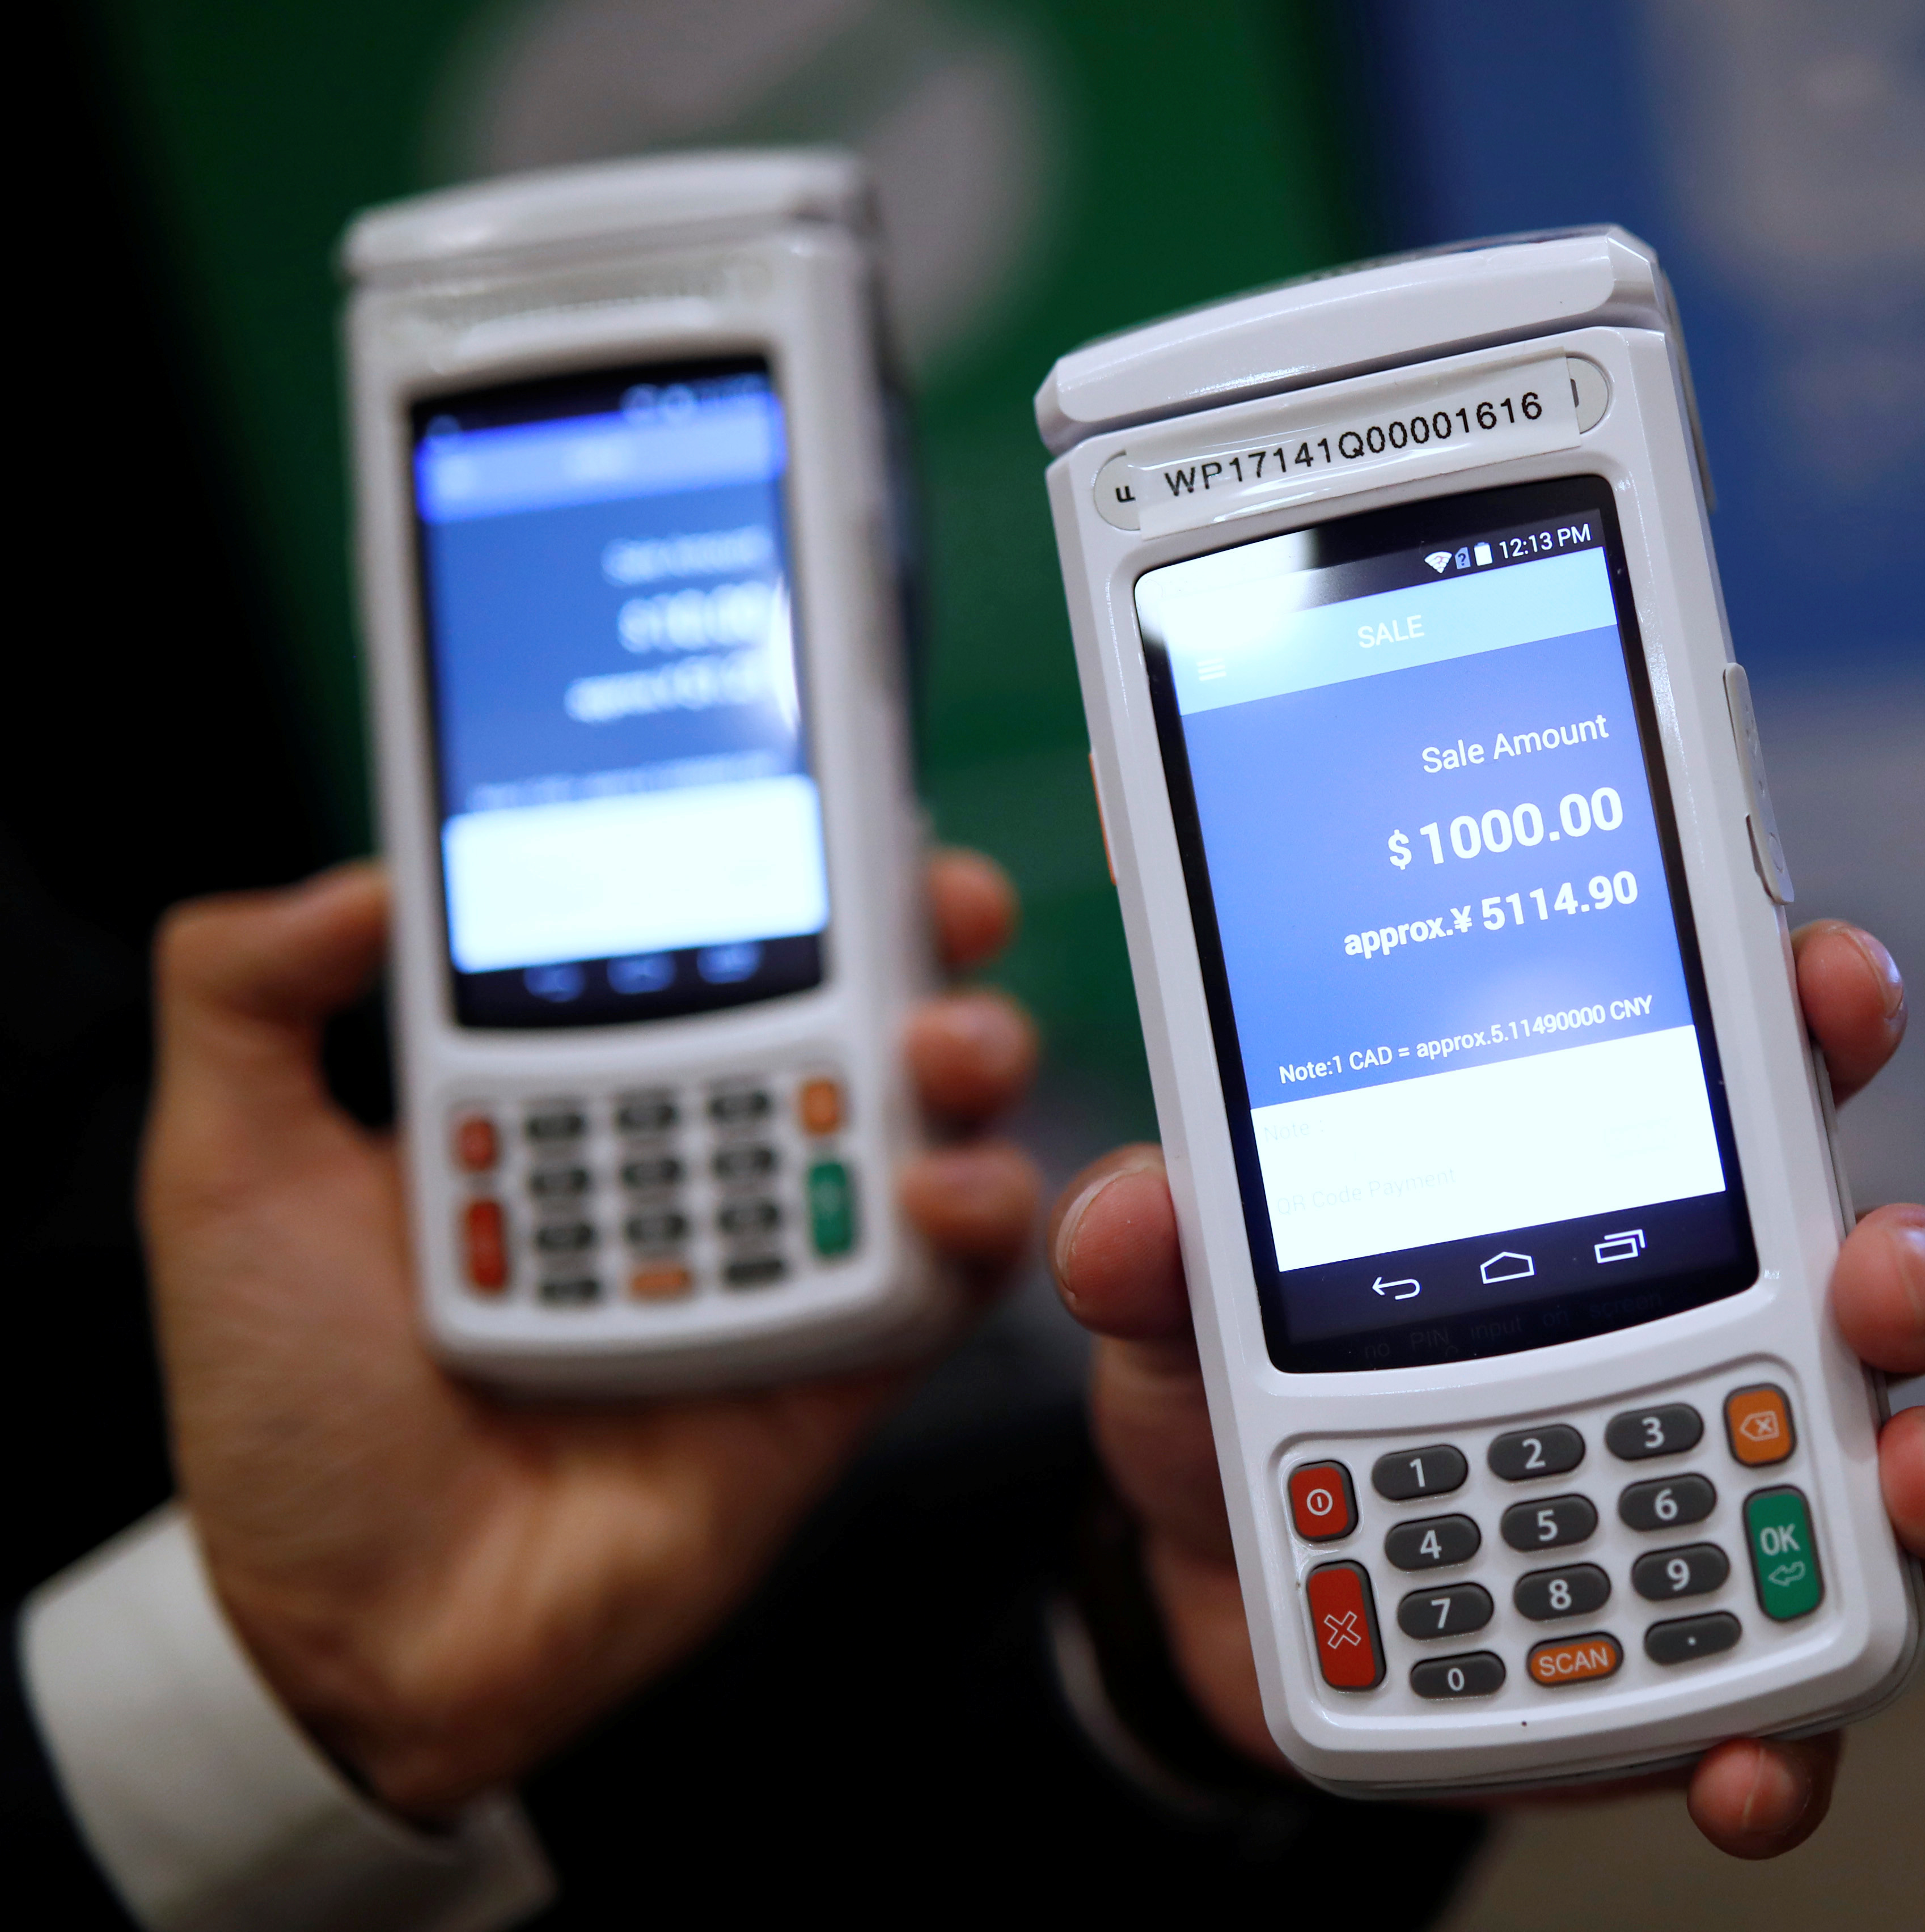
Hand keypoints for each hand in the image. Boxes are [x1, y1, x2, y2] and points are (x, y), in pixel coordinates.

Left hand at [142, 852, 1043, 1818]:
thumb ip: (247, 996)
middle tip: (938, 903)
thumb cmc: (288, 1413)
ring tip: (943, 1047)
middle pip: (850, 1008)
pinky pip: (942, 1281)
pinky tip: (941, 1189)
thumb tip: (358, 871)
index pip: (702, 942)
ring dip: (967, 1059)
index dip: (780, 865)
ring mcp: (774, 1256)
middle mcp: (694, 1151)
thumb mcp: (225, 1174)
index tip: (826, 800)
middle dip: (922, 934)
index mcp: (572, 1090)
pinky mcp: (834, 1368)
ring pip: (923, 1122)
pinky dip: (972, 1221)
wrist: (348, 1634)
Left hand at [1048, 920, 1924, 1857]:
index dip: (1811, 1011)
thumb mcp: (1178, 1318)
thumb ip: (1156, 1257)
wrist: (1226, 1606)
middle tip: (1881, 1274)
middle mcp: (1716, 1331)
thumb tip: (1131, 1217)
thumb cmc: (1244, 1406)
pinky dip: (1788, 1740)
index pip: (1744, 1074)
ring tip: (1912, 1490)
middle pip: (1869, 1272)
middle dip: (1910, 1261)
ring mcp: (1734, 1494)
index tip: (1828, 985)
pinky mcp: (1710, 1652)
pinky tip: (1746, 1764)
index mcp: (1620, 1193)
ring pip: (1897, 1473)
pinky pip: (1789, 1702)